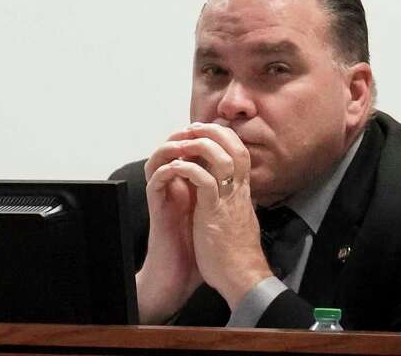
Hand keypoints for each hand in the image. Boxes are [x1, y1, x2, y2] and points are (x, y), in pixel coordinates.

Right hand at [134, 128, 212, 322]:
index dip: (204, 136)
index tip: (220, 129)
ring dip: (172, 146)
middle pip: (174, 147)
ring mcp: (165, 194)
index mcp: (191, 183)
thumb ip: (224, 191)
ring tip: (187, 142)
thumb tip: (244, 175)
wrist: (183, 273)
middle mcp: (176, 185)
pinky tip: (179, 166)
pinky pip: (155, 180)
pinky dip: (166, 169)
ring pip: (158, 158)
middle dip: (187, 134)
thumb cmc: (202, 246)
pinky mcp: (157, 206)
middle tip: (200, 127)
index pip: (192, 149)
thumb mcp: (219, 211)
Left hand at [174, 123, 274, 309]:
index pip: (240, 154)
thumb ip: (234, 204)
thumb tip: (229, 196)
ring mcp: (228, 200)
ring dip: (201, 144)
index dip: (225, 138)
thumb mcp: (238, 221)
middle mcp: (239, 191)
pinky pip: (203, 180)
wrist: (242, 277)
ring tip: (184, 141)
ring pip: (222, 158)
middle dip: (215, 132)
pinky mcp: (214, 212)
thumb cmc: (236, 254)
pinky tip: (176, 168)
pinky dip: (189, 169)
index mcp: (243, 193)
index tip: (207, 131)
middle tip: (194, 127)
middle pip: (235, 148)